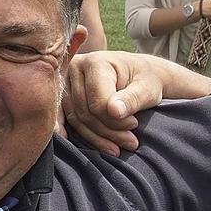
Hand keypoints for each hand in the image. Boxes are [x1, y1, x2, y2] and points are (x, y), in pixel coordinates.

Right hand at [62, 51, 210, 156]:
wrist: (140, 74)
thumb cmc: (146, 79)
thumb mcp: (147, 88)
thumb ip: (132, 99)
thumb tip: (114, 111)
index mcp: (96, 62)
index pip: (98, 101)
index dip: (116, 120)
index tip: (135, 125)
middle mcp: (75, 68)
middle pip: (86, 111)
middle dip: (108, 132)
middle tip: (131, 142)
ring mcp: (66, 81)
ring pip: (76, 118)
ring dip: (96, 137)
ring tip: (117, 149)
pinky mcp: (64, 94)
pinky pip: (66, 118)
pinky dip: (74, 133)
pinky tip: (80, 144)